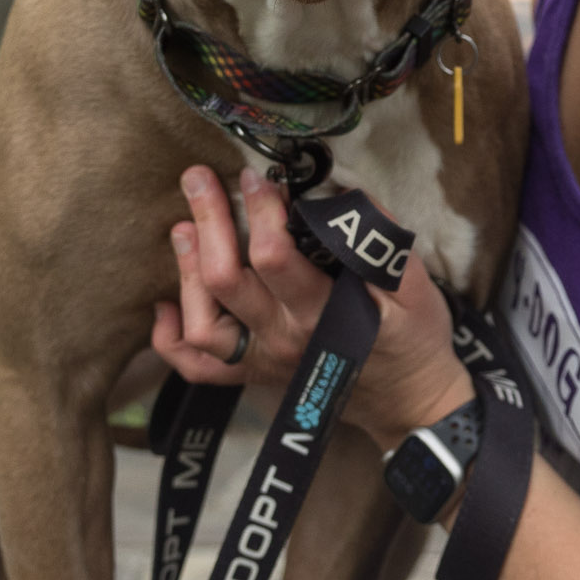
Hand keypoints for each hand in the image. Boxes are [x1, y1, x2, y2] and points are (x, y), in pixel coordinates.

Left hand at [152, 165, 475, 450]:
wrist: (407, 401)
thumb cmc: (413, 338)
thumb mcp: (415, 285)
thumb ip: (379, 241)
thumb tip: (346, 192)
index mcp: (322, 314)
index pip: (274, 258)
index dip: (259, 212)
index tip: (258, 178)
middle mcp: (282, 339)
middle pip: (225, 281)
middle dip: (207, 221)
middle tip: (198, 177)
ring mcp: (262, 361)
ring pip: (202, 324)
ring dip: (184, 273)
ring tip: (182, 228)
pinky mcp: (252, 374)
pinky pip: (198, 368)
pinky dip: (171, 340)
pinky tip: (164, 305)